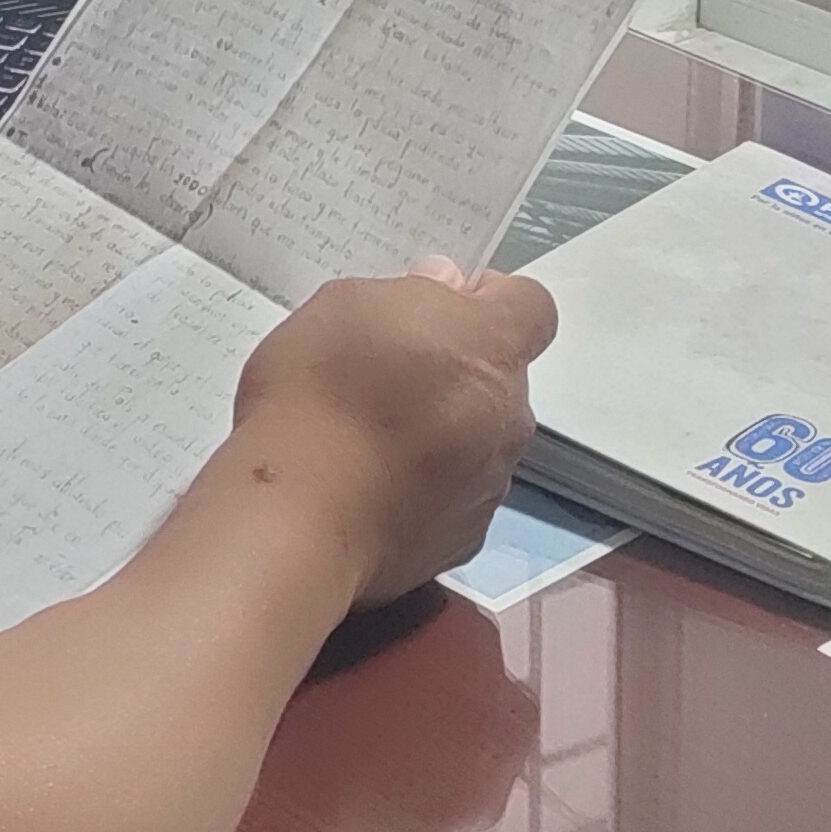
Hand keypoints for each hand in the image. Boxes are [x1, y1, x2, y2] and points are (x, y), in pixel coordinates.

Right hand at [223, 261, 553, 613]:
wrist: (300, 517)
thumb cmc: (317, 398)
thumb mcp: (342, 307)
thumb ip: (410, 293)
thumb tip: (441, 292)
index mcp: (490, 345)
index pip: (530, 306)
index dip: (488, 302)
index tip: (439, 309)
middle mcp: (509, 415)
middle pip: (501, 380)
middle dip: (457, 374)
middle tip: (389, 378)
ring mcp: (492, 483)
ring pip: (481, 443)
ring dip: (444, 435)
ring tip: (370, 442)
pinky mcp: (465, 539)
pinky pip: (457, 499)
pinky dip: (425, 492)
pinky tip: (371, 490)